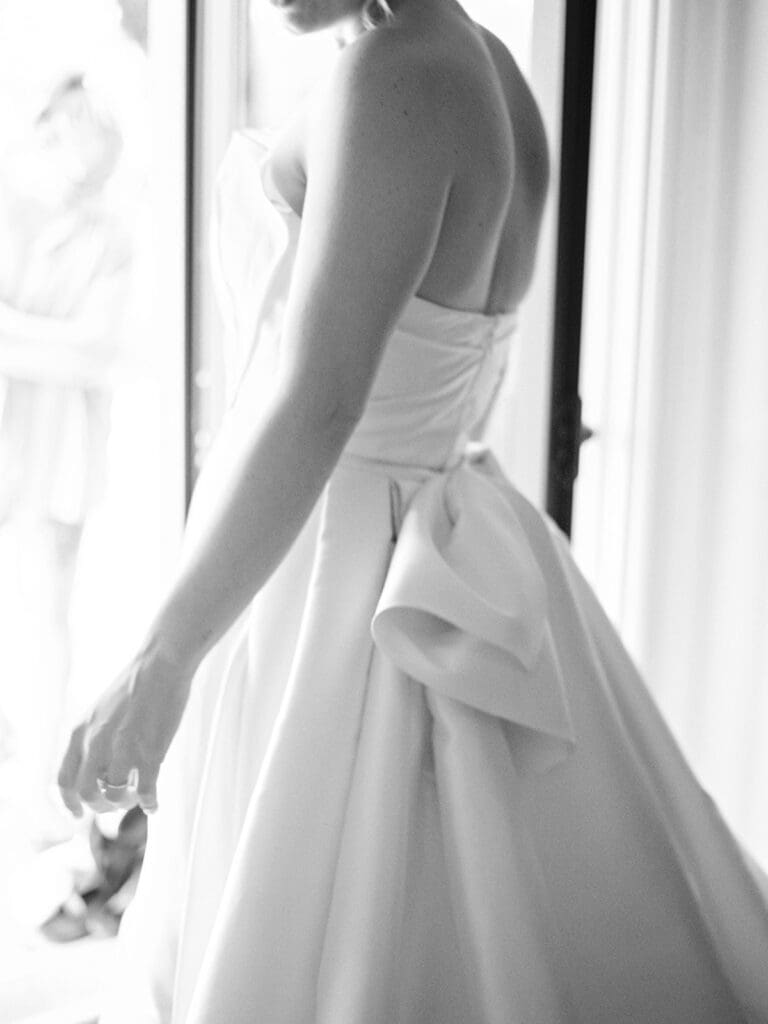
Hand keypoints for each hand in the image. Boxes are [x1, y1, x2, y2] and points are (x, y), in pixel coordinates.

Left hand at [57, 639, 195, 817]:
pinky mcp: (150, 753)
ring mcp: (122, 749)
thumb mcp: (100, 711)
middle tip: (114, 803)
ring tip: (136, 796)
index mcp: (80, 731)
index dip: (70, 803)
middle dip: (100, 805)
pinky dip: (150, 803)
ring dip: (125, 802)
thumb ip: (93, 738)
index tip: (80, 814)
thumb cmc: (135, 685)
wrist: (161, 665)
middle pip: (87, 793)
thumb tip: (100, 771)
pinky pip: (146, 792)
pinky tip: (154, 804)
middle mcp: (96, 743)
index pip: (64, 780)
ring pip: (116, 795)